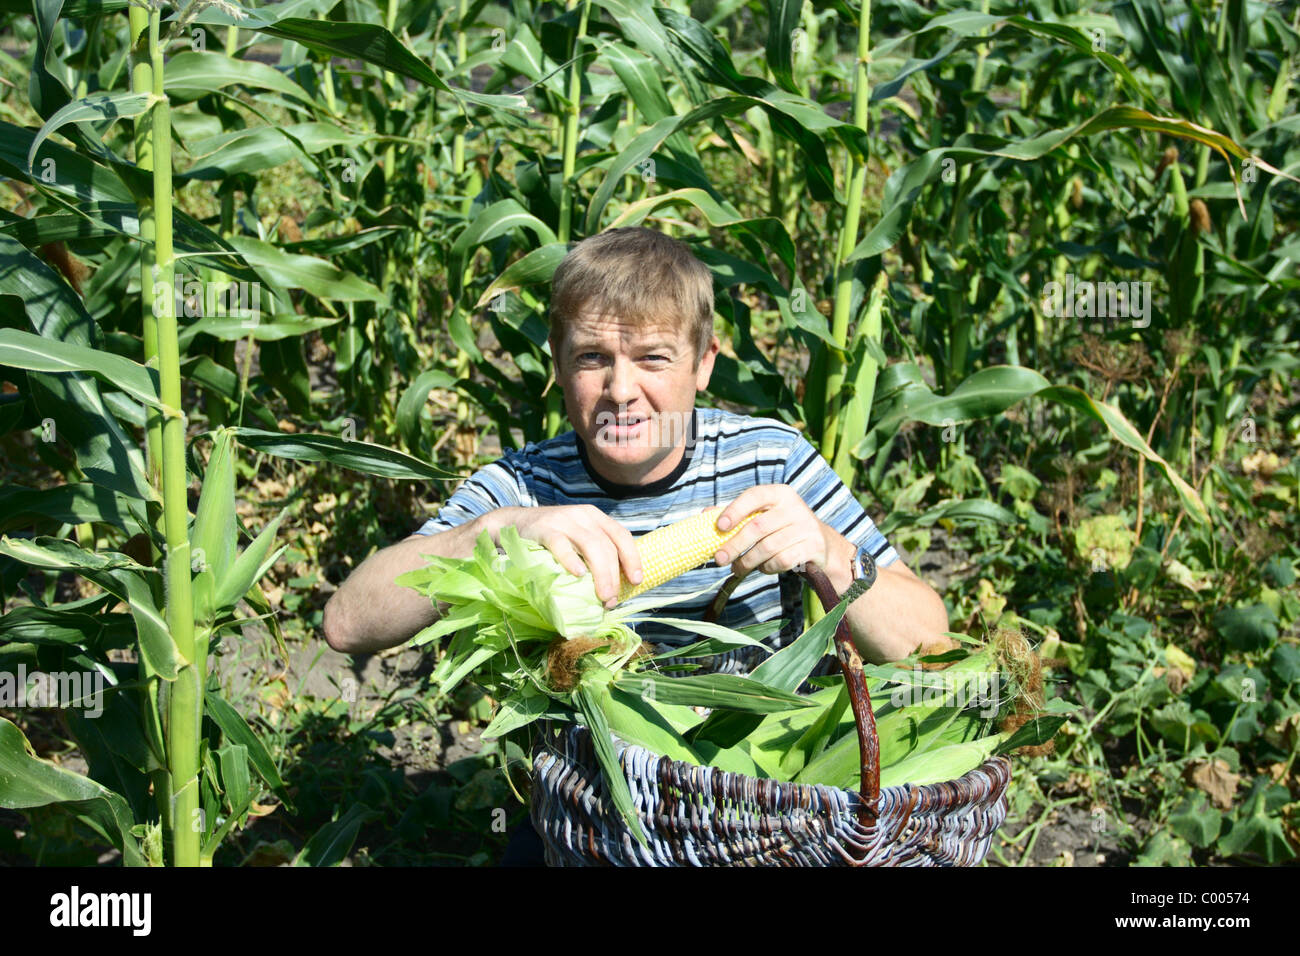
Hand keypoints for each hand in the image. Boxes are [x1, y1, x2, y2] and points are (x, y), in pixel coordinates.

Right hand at [491, 505, 642, 608]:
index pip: (621, 535)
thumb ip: (595, 550)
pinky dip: (571, 560)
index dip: (632, 558)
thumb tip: (617, 585)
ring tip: (602, 596)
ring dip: (601, 574)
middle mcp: (583, 515)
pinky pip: (561, 545)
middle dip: (614, 576)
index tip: (636, 581)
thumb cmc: (551, 537)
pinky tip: (578, 575)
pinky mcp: (544, 529)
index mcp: (595, 517)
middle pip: (607, 546)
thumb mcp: (577, 536)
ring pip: (591, 546)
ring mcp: (564, 520)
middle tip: (611, 600)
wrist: (514, 523)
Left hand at [712, 484, 844, 580]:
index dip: (735, 510)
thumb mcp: (765, 516)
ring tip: (737, 568)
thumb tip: (705, 514)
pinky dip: (767, 568)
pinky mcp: (813, 546)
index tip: (719, 527)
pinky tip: (762, 568)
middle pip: (757, 527)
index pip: (754, 496)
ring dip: (747, 561)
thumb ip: (738, 514)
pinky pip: (781, 560)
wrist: (822, 545)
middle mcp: (794, 507)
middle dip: (734, 546)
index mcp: (780, 494)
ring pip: (767, 548)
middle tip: (719, 560)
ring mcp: (806, 526)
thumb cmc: (784, 529)